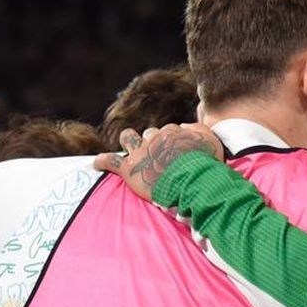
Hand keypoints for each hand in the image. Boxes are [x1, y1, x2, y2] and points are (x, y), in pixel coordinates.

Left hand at [92, 124, 223, 203]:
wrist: (192, 180)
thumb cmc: (205, 163)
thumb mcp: (210, 140)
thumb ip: (197, 128)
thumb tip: (184, 126)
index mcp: (172, 132)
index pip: (168, 131)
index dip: (170, 140)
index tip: (174, 150)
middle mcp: (154, 138)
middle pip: (149, 133)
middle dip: (150, 141)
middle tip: (157, 155)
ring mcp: (140, 153)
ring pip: (128, 138)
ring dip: (128, 141)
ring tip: (128, 148)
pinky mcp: (129, 169)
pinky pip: (110, 161)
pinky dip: (102, 161)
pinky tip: (96, 163)